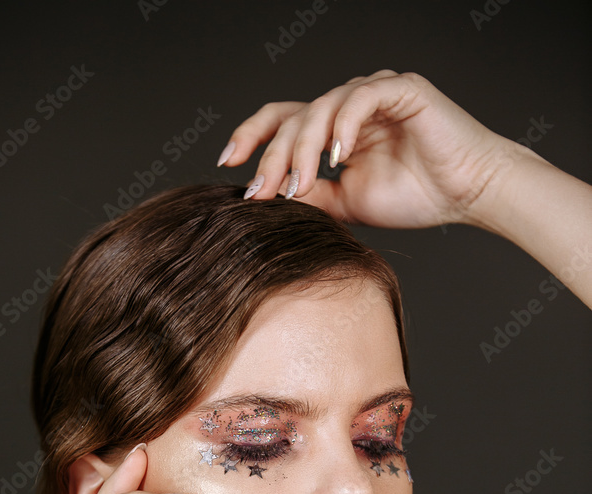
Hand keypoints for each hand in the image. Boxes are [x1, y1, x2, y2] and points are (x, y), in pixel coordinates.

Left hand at [220, 70, 516, 228]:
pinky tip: (336, 156)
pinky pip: (361, 98)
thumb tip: (270, 198)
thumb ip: (313, 196)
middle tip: (262, 190)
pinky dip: (344, 126)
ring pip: (321, 107)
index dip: (252, 137)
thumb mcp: (348, 204)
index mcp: (334, 129)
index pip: (282, 122)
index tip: (227, 163)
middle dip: (272, 156)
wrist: (467, 194)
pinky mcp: (401, 89)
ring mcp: (373, 93)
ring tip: (299, 183)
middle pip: (294, 116)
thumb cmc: (417, 196)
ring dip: (303, 148)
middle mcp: (348, 107)